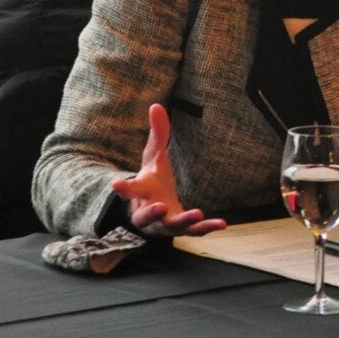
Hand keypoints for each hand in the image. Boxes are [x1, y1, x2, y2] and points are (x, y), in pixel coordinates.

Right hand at [110, 103, 226, 237]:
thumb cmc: (153, 180)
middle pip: (145, 216)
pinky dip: (206, 229)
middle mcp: (148, 210)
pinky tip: (222, 223)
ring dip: (183, 221)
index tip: (115, 186)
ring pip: (170, 226)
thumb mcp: (155, 155)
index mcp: (140, 192)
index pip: (128, 190)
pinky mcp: (181, 229)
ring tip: (198, 213)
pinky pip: (193, 232)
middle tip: (159, 207)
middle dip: (151, 213)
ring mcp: (164, 223)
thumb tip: (156, 105)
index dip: (122, 189)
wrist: (157, 207)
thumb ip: (158, 133)